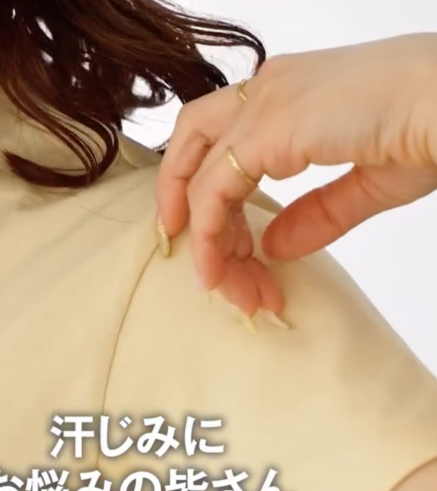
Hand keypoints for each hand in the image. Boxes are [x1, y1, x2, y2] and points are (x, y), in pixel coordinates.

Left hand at [155, 33, 436, 316]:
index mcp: (291, 92)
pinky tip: (221, 270)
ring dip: (206, 243)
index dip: (214, 203)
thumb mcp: (366, 184)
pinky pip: (213, 190)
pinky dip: (208, 235)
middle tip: (209, 275)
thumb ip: (315, 215)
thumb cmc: (433, 131)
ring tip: (226, 290)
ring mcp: (267, 103)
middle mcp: (270, 88)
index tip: (228, 257)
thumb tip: (271, 247)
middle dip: (189, 215)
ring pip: (198, 176)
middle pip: (194, 149)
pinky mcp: (270, 127)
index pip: (224, 143)